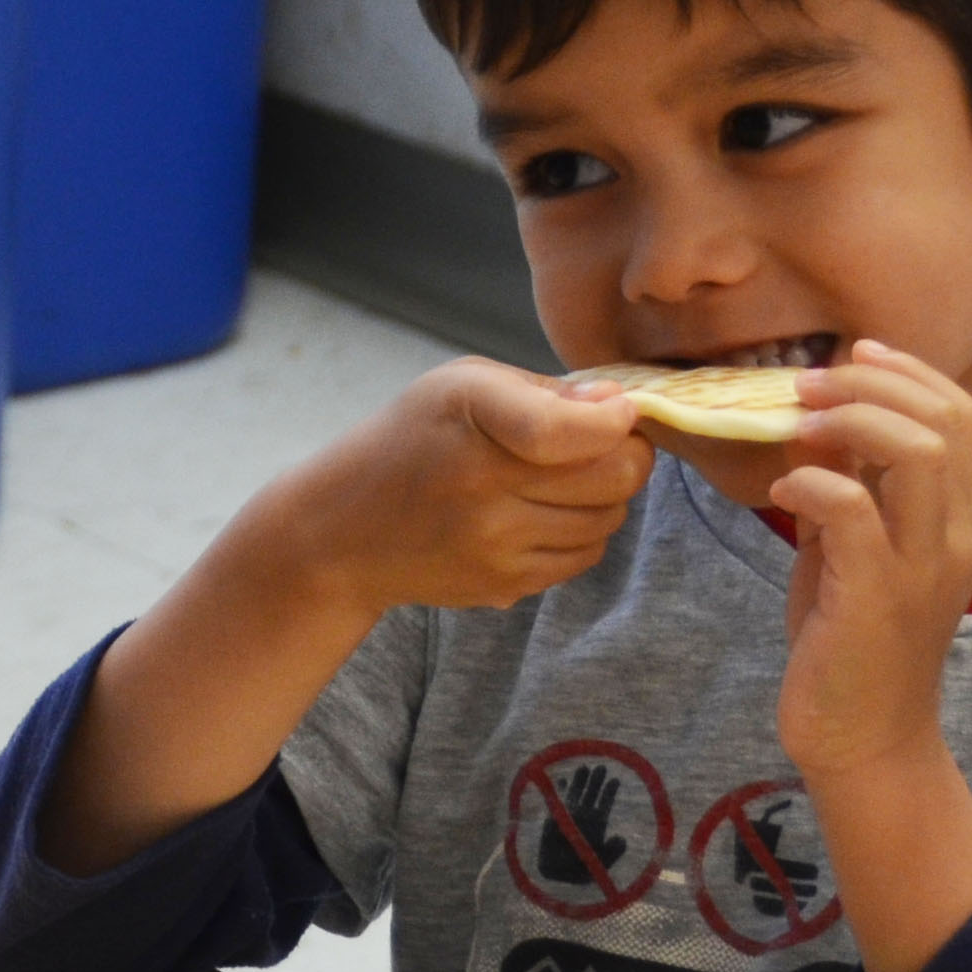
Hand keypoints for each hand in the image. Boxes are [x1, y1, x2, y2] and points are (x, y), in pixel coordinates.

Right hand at [282, 358, 654, 617]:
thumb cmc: (407, 442)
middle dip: (630, 453)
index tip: (617, 411)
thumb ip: (541, 391)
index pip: (572, 431)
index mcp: (470, 422)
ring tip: (571, 477)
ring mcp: (495, 545)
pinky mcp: (503, 585)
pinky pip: (585, 554)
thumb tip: (618, 406)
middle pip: (614, 477)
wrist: (341, 533)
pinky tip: (548, 512)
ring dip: (607, 495)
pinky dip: (584, 530)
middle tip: (608, 442)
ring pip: (608, 519)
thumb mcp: (457, 386)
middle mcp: (482, 489)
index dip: (614, 420)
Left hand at [771, 341, 971, 781]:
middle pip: (949, 420)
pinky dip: (814, 484)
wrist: (864, 739)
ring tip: (798, 420)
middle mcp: (960, 536)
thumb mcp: (847, 549)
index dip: (912, 372)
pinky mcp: (879, 596)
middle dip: (876, 381)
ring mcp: (926, 567)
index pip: (965, 416)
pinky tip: (781, 491)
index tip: (856, 352)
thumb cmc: (850, 642)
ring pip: (918, 453)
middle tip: (811, 379)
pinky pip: (854, 510)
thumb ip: (842, 485)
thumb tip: (813, 419)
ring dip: (851, 420)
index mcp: (963, 519)